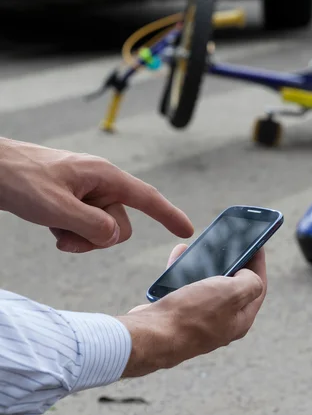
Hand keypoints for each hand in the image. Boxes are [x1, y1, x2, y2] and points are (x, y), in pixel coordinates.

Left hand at [0, 138, 192, 252]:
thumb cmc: (22, 179)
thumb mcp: (58, 208)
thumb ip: (93, 226)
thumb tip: (115, 236)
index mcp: (104, 176)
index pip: (146, 198)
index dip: (169, 215)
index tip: (186, 229)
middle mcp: (99, 184)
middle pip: (120, 224)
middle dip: (96, 238)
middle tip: (66, 233)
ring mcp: (85, 194)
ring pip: (101, 229)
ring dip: (79, 238)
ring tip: (54, 229)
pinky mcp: (72, 202)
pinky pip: (85, 227)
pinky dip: (70, 234)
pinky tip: (50, 226)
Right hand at [118, 245, 266, 377]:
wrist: (150, 336)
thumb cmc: (191, 316)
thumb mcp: (231, 293)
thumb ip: (250, 283)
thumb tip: (249, 276)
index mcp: (240, 319)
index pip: (257, 287)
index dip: (258, 263)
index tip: (256, 242)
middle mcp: (221, 322)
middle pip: (232, 286)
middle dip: (231, 262)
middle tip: (228, 243)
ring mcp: (198, 319)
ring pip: (206, 285)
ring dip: (206, 264)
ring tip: (203, 246)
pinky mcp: (177, 315)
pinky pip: (184, 287)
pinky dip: (183, 270)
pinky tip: (179, 255)